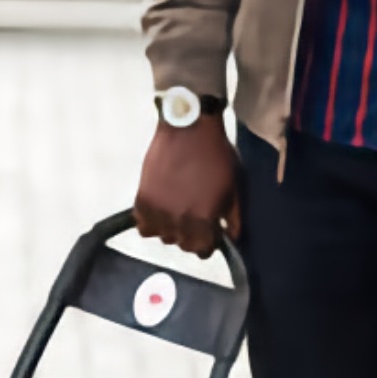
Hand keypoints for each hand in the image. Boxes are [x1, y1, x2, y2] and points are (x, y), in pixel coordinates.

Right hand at [133, 119, 240, 255]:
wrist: (189, 128)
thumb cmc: (216, 155)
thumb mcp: (234, 187)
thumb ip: (234, 218)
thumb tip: (232, 239)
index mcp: (204, 218)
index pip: (203, 249)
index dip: (208, 243)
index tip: (210, 234)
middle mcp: (179, 220)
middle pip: (182, 245)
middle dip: (191, 237)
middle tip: (195, 221)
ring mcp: (158, 210)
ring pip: (162, 236)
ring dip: (171, 230)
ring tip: (177, 214)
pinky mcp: (142, 198)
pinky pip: (142, 225)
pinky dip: (151, 222)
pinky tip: (161, 211)